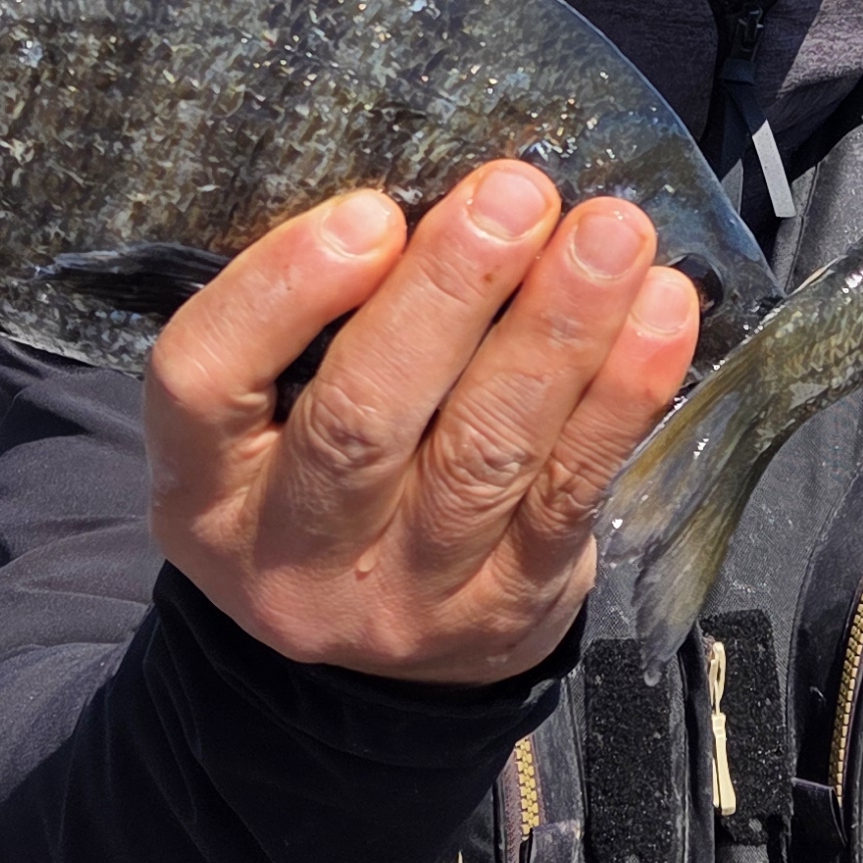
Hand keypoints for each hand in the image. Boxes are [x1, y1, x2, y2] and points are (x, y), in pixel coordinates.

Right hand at [142, 162, 704, 684]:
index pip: (205, 383)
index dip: (283, 291)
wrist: (377, 672)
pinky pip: (571, 492)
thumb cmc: (322, 476)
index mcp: (202, 488)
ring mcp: (406, 595)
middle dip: (448, 294)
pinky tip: (660, 310)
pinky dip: (622, 395)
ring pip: (483, 454)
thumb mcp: (270, 417)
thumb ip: (321, 324)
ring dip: (555, 330)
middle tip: (516, 194)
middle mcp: (290, 554)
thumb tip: (443, 191)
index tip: (372, 210)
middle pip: (360, 421)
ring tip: (610, 234)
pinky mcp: (510, 608)